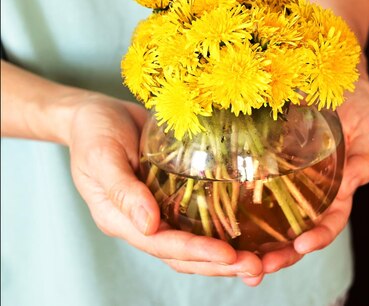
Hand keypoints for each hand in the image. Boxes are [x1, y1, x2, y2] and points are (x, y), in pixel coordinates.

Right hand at [65, 93, 263, 283]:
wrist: (98, 114)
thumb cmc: (93, 131)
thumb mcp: (101, 156)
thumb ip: (123, 190)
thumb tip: (148, 225)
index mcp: (122, 220)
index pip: (164, 245)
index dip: (197, 253)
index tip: (229, 256)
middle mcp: (145, 222)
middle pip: (186, 256)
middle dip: (221, 264)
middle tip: (258, 268)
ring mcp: (162, 211)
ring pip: (198, 243)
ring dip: (229, 256)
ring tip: (263, 262)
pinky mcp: (177, 195)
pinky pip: (203, 218)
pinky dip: (226, 229)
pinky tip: (253, 233)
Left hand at [244, 76, 368, 283]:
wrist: (329, 67)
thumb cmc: (356, 99)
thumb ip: (364, 158)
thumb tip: (354, 184)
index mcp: (338, 187)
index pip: (330, 221)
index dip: (319, 236)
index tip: (302, 243)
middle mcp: (309, 188)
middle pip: (296, 230)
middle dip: (280, 254)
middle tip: (258, 268)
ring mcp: (284, 175)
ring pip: (269, 217)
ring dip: (254, 242)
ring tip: (234, 260)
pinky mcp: (262, 157)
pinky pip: (248, 185)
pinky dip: (234, 206)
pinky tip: (217, 221)